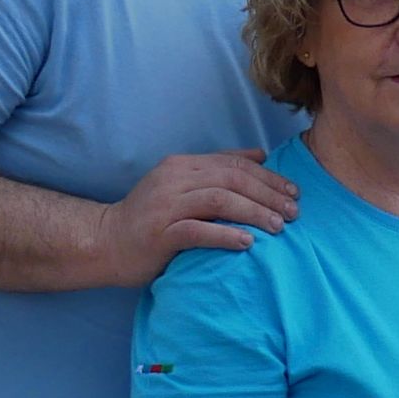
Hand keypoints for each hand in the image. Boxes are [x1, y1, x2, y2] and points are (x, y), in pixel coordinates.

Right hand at [94, 148, 297, 279]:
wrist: (104, 242)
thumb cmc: (152, 217)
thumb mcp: (182, 185)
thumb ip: (217, 168)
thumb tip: (261, 154)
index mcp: (182, 165)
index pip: (234, 164)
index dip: (269, 177)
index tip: (294, 192)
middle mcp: (174, 180)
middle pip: (232, 180)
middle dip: (268, 195)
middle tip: (294, 212)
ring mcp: (165, 206)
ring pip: (219, 201)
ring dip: (254, 213)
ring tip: (279, 227)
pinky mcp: (159, 234)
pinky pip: (198, 231)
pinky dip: (226, 235)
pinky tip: (248, 242)